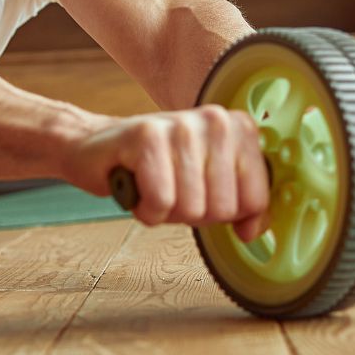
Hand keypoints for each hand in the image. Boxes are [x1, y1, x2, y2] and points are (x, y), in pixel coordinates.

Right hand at [64, 106, 271, 240]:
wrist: (98, 148)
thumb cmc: (157, 168)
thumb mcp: (209, 186)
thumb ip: (242, 206)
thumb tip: (253, 234)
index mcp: (239, 129)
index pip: (256, 199)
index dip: (227, 214)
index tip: (203, 195)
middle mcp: (216, 120)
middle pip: (224, 208)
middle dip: (194, 214)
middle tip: (172, 190)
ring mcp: (182, 125)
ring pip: (193, 207)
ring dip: (167, 212)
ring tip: (154, 187)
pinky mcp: (146, 136)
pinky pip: (161, 201)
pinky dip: (146, 210)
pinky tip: (138, 189)